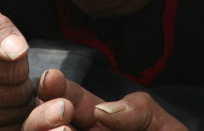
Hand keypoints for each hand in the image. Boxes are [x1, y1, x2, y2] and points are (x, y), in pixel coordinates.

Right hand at [23, 69, 186, 130]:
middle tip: (62, 110)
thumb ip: (138, 112)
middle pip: (41, 127)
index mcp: (97, 122)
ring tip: (65, 129)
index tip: (52, 79)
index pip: (66, 100)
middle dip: (41, 116)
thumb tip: (102, 111)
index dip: (55, 88)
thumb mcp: (163, 127)